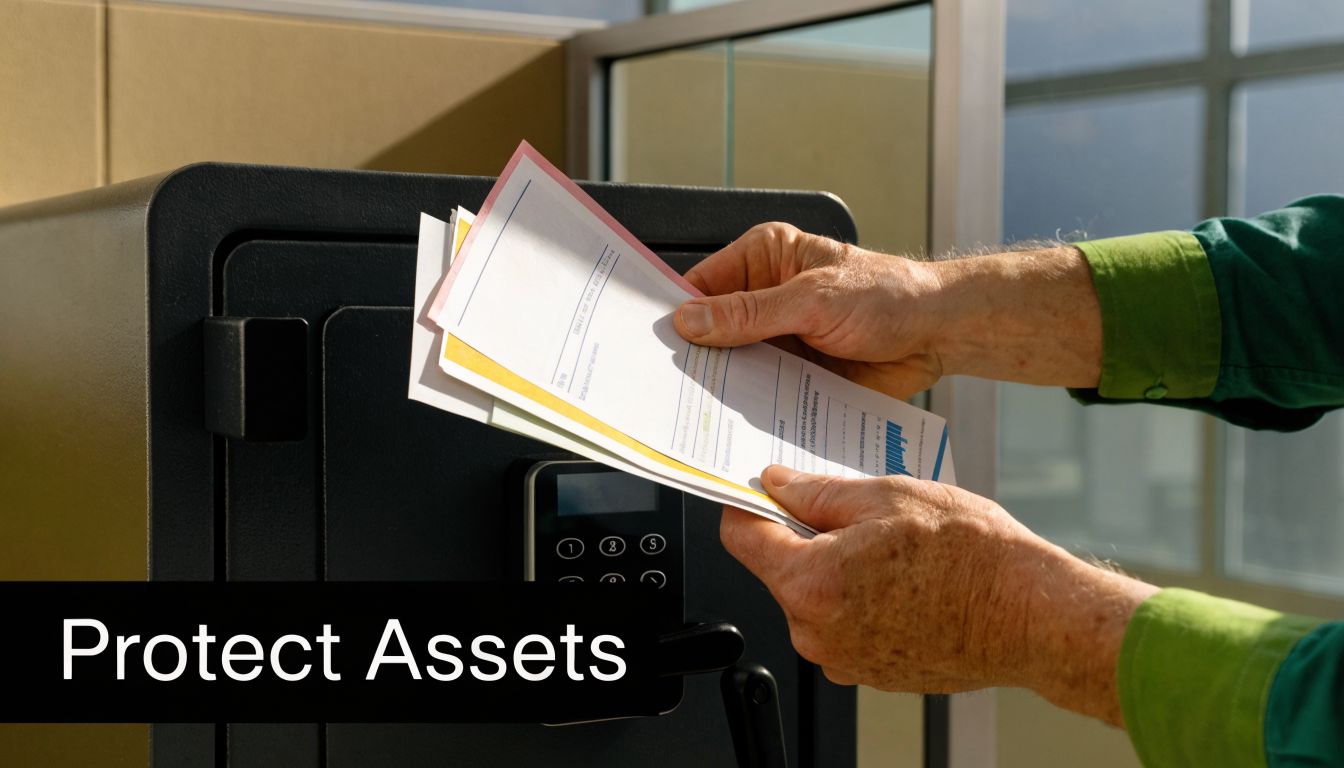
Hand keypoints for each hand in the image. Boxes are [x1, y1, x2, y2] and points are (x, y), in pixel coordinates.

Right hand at [675, 222, 946, 399]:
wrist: (937, 334)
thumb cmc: (889, 296)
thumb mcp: (814, 299)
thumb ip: (751, 313)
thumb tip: (693, 320)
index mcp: (765, 258)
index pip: (702, 285)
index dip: (676, 313)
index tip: (654, 342)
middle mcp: (765, 297)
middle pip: (712, 329)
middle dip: (696, 356)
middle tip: (670, 382)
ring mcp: (778, 338)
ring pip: (733, 366)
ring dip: (722, 386)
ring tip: (698, 407)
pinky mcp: (793, 373)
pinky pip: (761, 392)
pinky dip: (750, 407)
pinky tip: (737, 422)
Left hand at [722, 465, 1156, 726]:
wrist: (1034, 616)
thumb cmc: (974, 558)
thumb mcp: (889, 496)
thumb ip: (818, 492)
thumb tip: (778, 484)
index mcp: (810, 583)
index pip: (740, 536)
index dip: (749, 502)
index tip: (764, 487)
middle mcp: (817, 632)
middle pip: (779, 568)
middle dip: (805, 534)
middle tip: (856, 509)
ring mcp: (843, 659)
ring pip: (815, 596)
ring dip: (838, 567)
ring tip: (893, 546)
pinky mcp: (870, 673)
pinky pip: (845, 624)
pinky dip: (862, 598)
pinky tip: (905, 578)